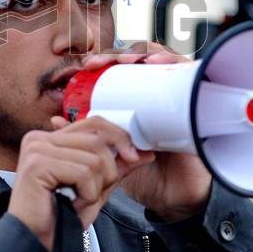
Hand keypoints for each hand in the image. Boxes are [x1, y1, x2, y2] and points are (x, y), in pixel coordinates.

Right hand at [8, 116, 154, 251]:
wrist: (35, 244)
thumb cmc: (60, 219)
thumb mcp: (95, 188)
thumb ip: (115, 167)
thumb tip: (142, 153)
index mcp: (49, 139)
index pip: (92, 123)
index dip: (118, 137)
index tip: (134, 157)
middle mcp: (39, 139)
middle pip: (97, 139)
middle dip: (108, 170)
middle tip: (93, 194)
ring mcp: (36, 150)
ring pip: (94, 158)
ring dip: (95, 187)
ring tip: (77, 201)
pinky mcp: (37, 164)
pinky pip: (83, 172)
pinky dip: (86, 194)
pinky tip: (71, 204)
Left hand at [80, 43, 212, 222]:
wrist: (173, 198)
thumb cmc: (146, 174)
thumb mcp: (110, 152)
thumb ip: (87, 137)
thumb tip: (55, 120)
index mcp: (139, 103)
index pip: (125, 68)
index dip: (107, 59)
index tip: (88, 64)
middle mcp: (160, 95)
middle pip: (143, 60)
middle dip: (120, 53)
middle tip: (102, 61)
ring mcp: (180, 96)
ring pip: (164, 59)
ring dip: (143, 53)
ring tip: (127, 60)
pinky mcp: (196, 101)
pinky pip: (189, 72)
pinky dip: (173, 61)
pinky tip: (156, 61)